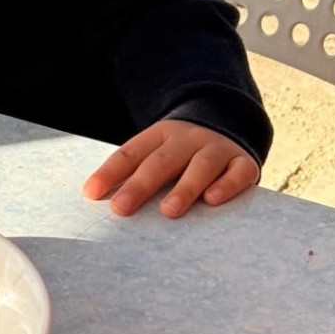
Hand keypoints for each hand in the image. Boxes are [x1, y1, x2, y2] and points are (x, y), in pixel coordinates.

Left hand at [82, 119, 259, 217]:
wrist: (228, 123)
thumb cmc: (181, 154)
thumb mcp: (156, 152)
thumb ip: (132, 172)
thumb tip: (96, 197)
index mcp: (158, 136)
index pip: (130, 153)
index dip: (110, 172)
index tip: (91, 194)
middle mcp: (187, 139)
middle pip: (161, 161)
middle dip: (139, 186)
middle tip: (121, 209)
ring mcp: (217, 148)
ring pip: (201, 165)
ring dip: (184, 188)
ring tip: (168, 211)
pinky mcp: (243, 162)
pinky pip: (238, 172)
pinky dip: (227, 185)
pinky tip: (213, 200)